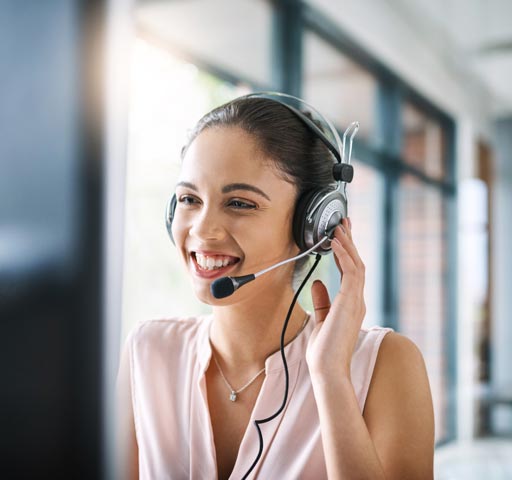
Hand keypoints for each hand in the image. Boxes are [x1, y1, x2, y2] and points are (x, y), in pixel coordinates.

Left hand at [305, 217, 365, 380]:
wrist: (327, 369)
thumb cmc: (324, 350)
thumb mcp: (320, 320)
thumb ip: (321, 301)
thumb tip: (318, 283)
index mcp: (351, 304)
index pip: (351, 272)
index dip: (347, 252)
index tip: (341, 236)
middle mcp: (357, 300)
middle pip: (356, 263)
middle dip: (349, 242)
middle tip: (343, 223)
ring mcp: (356, 301)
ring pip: (356, 264)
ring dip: (347, 244)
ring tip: (339, 227)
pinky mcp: (351, 302)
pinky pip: (351, 273)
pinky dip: (344, 255)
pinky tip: (337, 243)